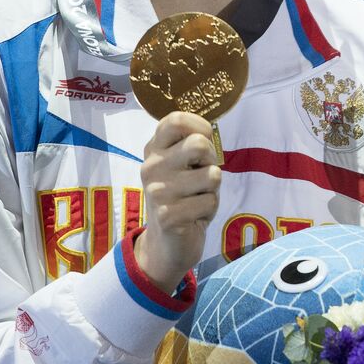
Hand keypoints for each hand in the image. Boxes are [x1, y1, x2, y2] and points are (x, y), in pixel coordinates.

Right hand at [135, 111, 220, 292]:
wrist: (166, 244)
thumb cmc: (181, 197)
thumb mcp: (181, 166)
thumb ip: (190, 145)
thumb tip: (209, 131)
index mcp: (153, 150)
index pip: (175, 120)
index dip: (199, 126)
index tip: (205, 140)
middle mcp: (151, 167)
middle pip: (199, 144)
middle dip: (212, 159)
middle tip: (202, 175)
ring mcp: (158, 192)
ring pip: (212, 175)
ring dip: (212, 189)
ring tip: (197, 198)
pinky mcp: (169, 216)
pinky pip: (211, 201)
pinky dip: (210, 209)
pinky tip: (195, 216)